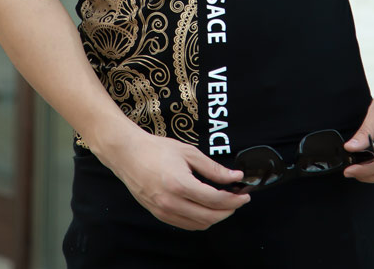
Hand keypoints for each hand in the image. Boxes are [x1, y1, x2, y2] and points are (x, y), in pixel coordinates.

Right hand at [96, 126, 249, 229]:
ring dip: (216, 217)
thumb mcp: (188, 152)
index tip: (244, 195)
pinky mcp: (159, 215)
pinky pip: (186, 224)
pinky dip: (200, 220)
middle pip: (209, 217)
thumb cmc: (157, 149)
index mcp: (180, 184)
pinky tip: (205, 208)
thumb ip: (212, 168)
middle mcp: (171, 202)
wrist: (128, 155)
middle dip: (229, 210)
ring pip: (199, 224)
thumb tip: (234, 177)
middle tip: (238, 200)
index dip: (234, 200)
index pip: (215, 200)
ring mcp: (164, 211)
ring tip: (224, 204)